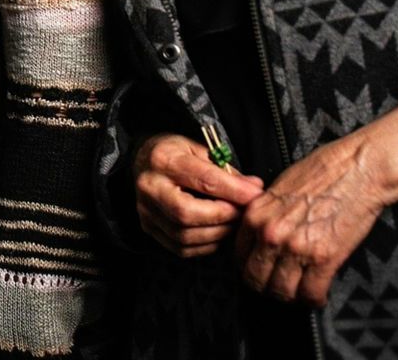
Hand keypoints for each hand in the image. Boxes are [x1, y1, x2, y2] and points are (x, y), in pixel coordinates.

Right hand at [134, 132, 265, 256]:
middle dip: (222, 216)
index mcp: (163, 160)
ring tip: (233, 222)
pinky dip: (205, 245)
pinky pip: (182, 248)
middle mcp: (150, 187)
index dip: (234, 191)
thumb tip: (254, 188)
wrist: (142, 160)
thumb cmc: (174, 153)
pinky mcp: (148, 228)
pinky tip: (216, 232)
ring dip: (217, 233)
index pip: (203, 180)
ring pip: (185, 235)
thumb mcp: (199, 149)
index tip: (255, 195)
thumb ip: (225, 170)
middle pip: (187, 213)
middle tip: (242, 212)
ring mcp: (146, 211)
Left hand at [236, 99, 397, 305]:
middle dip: (265, 287)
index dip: (249, 267)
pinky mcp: (325, 258)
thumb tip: (258, 235)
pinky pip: (311, 293)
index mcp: (256, 215)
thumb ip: (264, 214)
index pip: (239, 255)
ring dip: (290, 296)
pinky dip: (313, 299)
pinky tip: (317, 295)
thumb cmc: (321, 172)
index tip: (260, 270)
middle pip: (255, 279)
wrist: (358, 169)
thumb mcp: (278, 188)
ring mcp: (297, 248)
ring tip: (298, 291)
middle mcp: (271, 234)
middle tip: (278, 286)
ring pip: (281, 291)